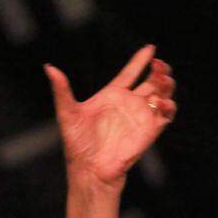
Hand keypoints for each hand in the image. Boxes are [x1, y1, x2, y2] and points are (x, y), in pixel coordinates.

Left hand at [44, 44, 176, 193]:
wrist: (90, 169)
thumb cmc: (77, 143)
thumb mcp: (67, 112)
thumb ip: (61, 90)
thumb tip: (49, 68)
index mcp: (111, 96)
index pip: (129, 74)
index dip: (139, 61)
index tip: (150, 48)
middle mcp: (128, 104)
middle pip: (151, 81)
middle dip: (159, 70)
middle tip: (159, 64)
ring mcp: (141, 116)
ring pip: (162, 94)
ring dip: (166, 84)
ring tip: (162, 78)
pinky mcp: (150, 129)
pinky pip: (166, 114)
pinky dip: (168, 105)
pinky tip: (159, 101)